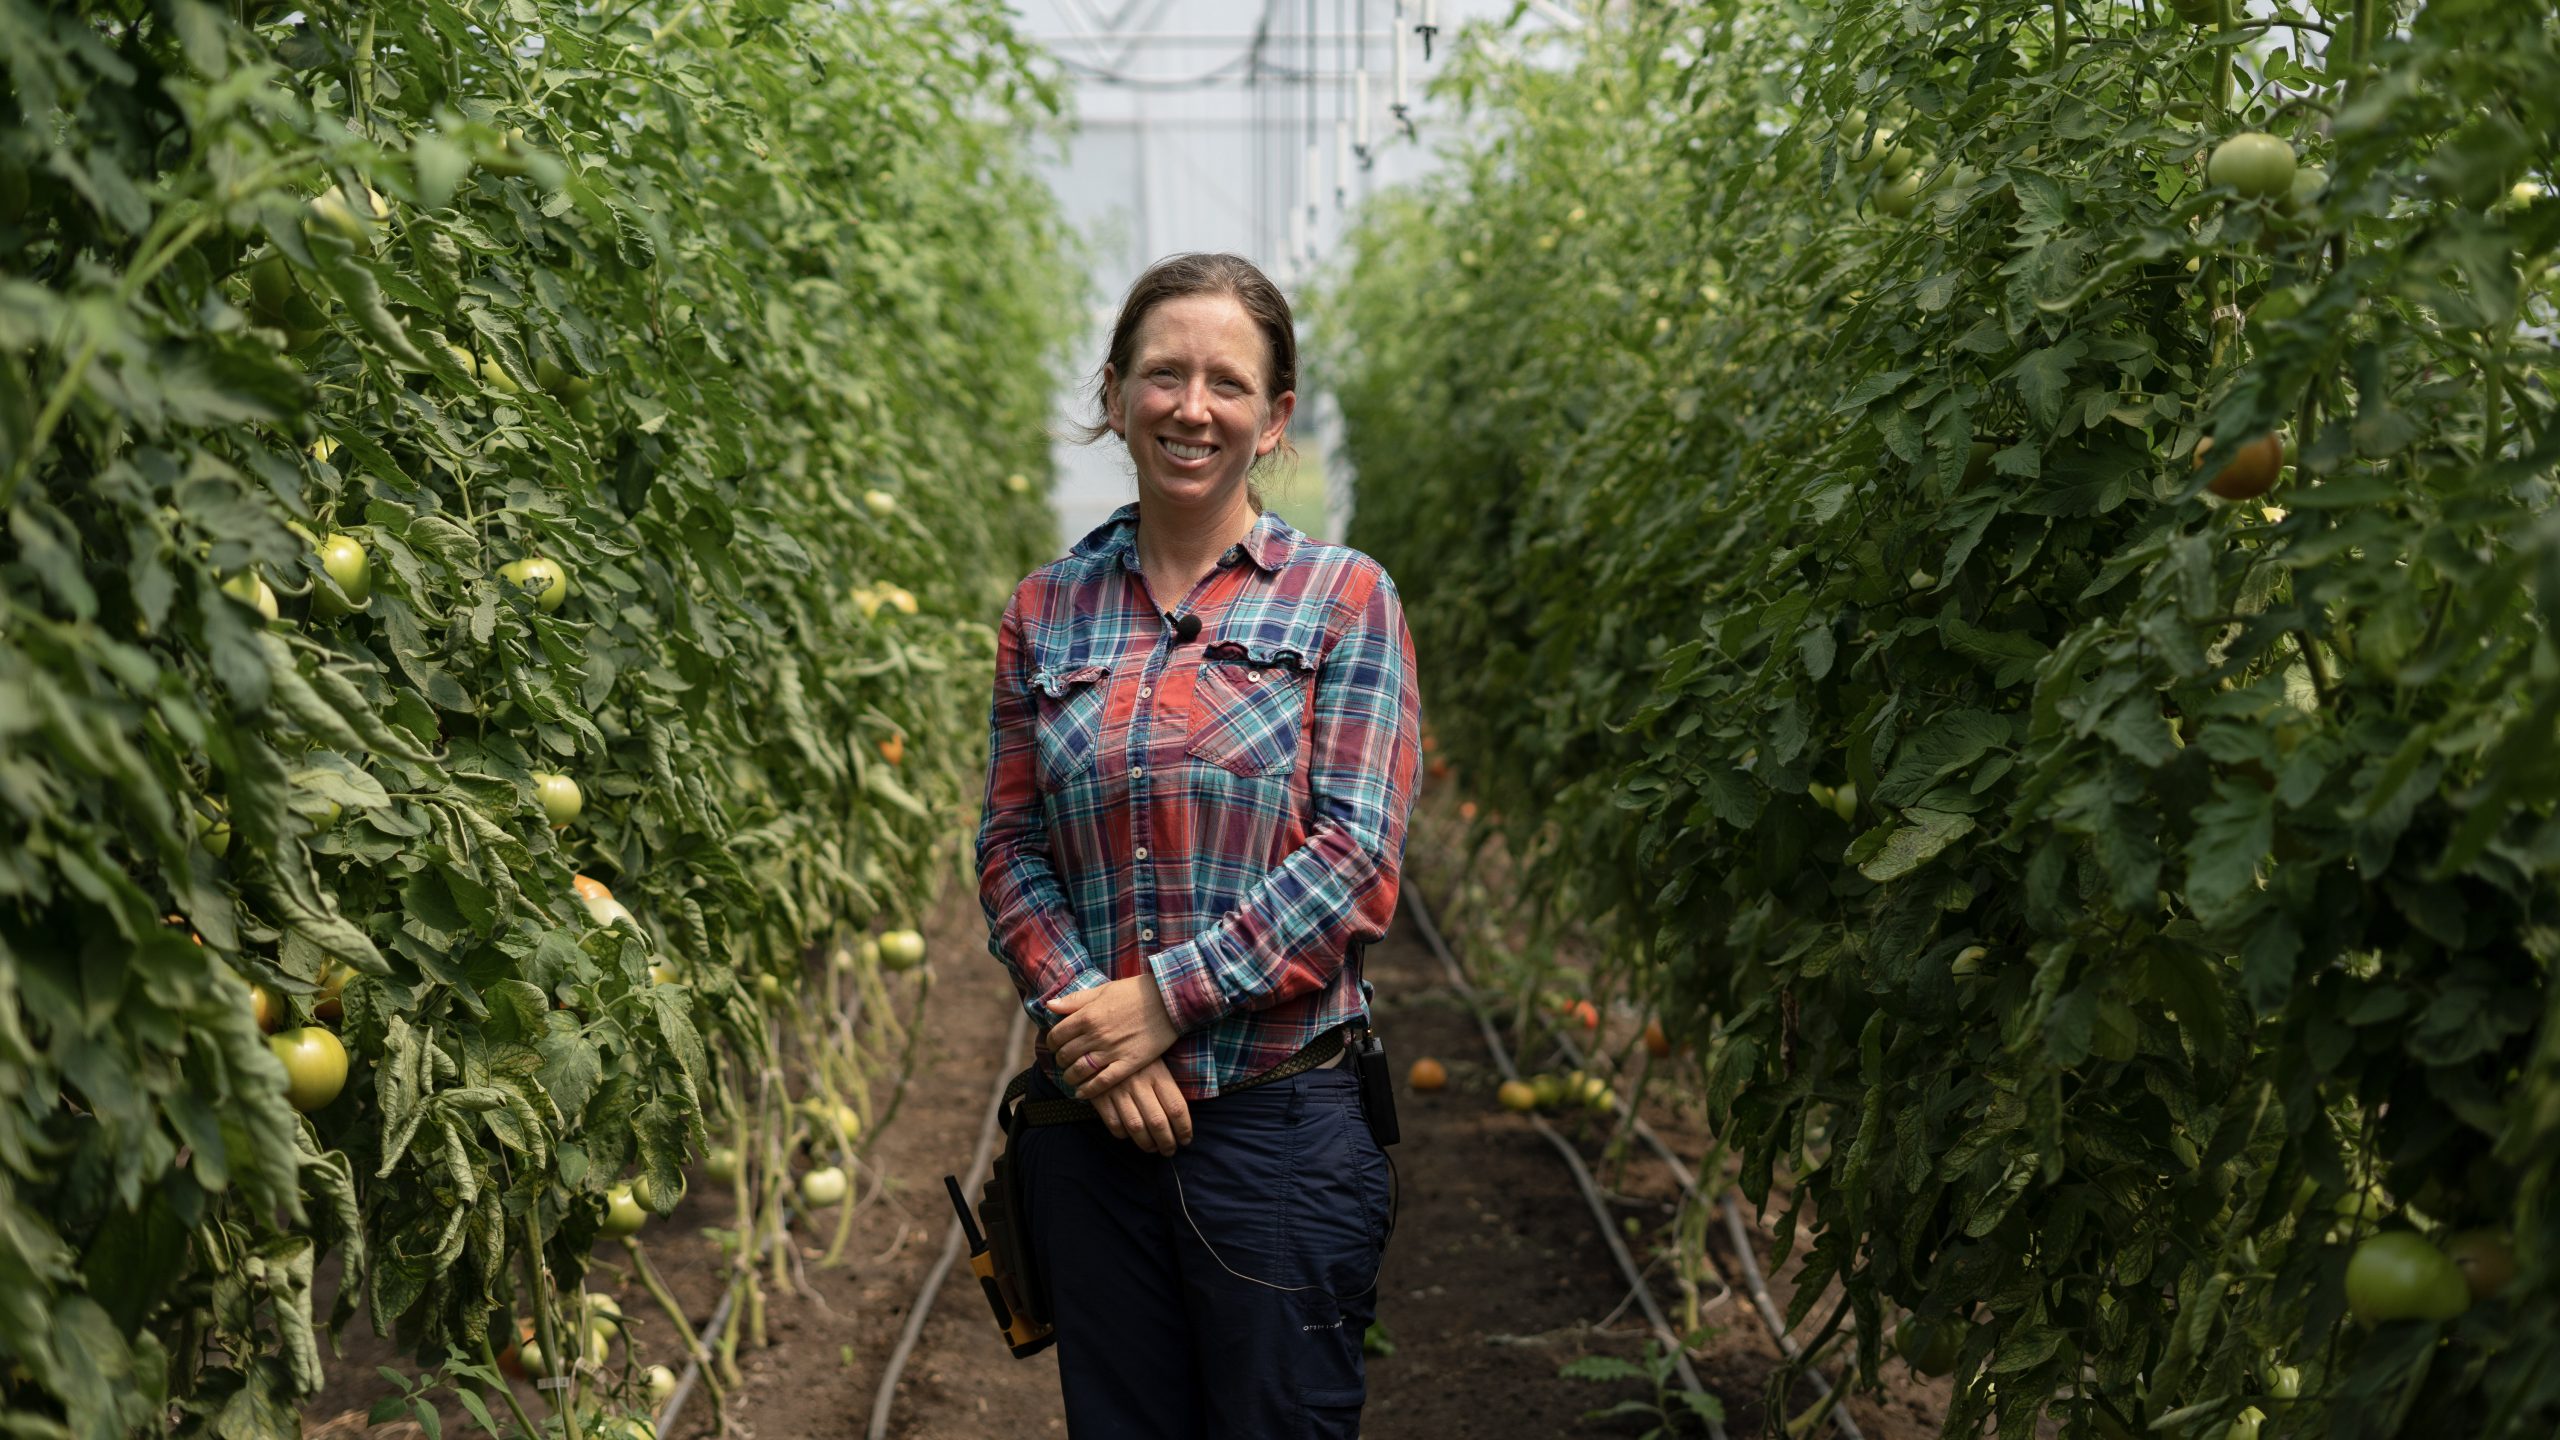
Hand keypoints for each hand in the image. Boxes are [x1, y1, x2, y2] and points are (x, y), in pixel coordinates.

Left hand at [1049, 975, 1179, 1095]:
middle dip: (1060, 1060)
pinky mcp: (1128, 1064)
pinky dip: (1088, 1090)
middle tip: (1064, 1061)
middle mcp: (1096, 1035)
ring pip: (1080, 1071)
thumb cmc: (1135, 992)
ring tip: (1071, 1077)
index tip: (1056, 1045)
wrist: (1168, 1000)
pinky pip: (1102, 1082)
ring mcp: (1112, 1051)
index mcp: (1087, 1016)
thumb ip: (1075, 1000)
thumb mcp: (1103, 990)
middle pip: (1066, 1055)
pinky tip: (1081, 1093)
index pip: (1057, 1035)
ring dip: (1070, 1076)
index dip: (1052, 1042)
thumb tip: (1050, 1005)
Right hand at [1083, 1058, 1192, 1154]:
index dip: (1184, 1129)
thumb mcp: (1156, 1063)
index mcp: (1158, 1074)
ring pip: (1136, 1127)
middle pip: (1158, 1122)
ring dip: (1147, 1144)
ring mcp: (1118, 1090)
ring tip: (1152, 1148)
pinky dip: (1123, 1135)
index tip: (1186, 1139)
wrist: (1102, 1040)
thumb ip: (1167, 1088)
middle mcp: (1139, 1083)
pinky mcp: (1099, 1095)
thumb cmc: (1137, 1057)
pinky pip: (1114, 1124)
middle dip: (1167, 1142)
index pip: (1177, 1108)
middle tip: (1170, 1150)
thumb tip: (1180, 1119)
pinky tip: (1129, 1135)